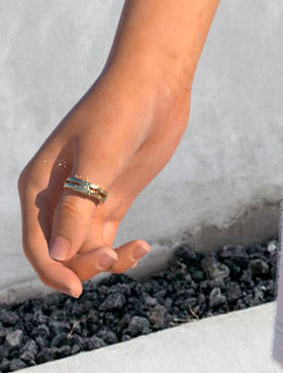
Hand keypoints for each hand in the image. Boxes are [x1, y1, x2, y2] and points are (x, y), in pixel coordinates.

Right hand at [17, 66, 191, 297]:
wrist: (155, 84)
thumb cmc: (120, 111)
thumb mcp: (98, 158)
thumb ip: (77, 207)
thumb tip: (58, 255)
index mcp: (39, 184)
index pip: (36, 241)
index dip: (52, 269)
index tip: (77, 288)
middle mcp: (56, 196)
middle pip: (59, 251)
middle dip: (81, 264)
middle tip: (113, 255)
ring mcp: (86, 198)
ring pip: (82, 250)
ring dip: (103, 261)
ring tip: (136, 249)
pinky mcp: (112, 199)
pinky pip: (104, 239)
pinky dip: (119, 251)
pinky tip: (142, 247)